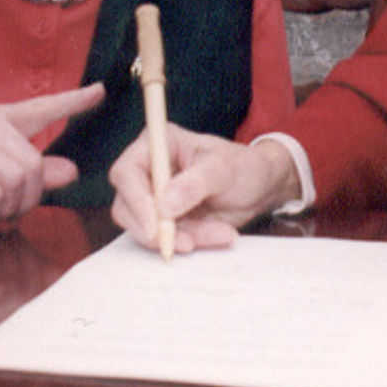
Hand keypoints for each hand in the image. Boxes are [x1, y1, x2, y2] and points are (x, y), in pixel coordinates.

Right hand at [108, 125, 301, 254]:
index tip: (155, 225)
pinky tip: (220, 233)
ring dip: (180, 238)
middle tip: (185, 242)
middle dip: (154, 230)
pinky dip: (193, 241)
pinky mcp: (166, 221)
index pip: (126, 173)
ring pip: (146, 229)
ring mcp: (155, 198)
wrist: (260, 187)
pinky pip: (168, 239)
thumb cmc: (243, 166)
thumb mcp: (224, 168)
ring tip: (219, 232)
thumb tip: (165, 204)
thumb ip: (196, 183)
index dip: (135, 200)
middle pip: (126, 207)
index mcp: (157, 145)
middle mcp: (149, 171)